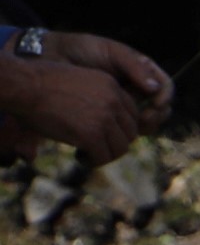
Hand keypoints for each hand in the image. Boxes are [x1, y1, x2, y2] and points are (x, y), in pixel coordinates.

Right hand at [0, 56, 143, 159]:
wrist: (23, 86)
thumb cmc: (40, 83)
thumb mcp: (78, 82)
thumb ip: (96, 97)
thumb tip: (104, 119)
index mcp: (111, 85)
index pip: (131, 114)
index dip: (119, 128)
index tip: (103, 134)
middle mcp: (113, 100)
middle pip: (130, 132)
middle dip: (114, 143)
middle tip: (95, 147)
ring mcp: (104, 118)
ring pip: (120, 148)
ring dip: (105, 155)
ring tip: (86, 153)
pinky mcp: (91, 134)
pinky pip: (103, 157)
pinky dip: (93, 161)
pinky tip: (79, 157)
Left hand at [40, 33, 169, 131]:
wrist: (53, 57)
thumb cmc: (82, 49)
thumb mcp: (110, 52)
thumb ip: (133, 67)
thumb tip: (154, 88)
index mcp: (143, 71)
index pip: (166, 87)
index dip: (164, 98)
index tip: (154, 105)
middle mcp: (139, 88)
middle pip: (162, 108)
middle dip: (156, 116)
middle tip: (143, 120)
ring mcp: (126, 103)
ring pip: (148, 121)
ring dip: (144, 128)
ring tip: (131, 128)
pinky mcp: (112, 116)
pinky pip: (127, 128)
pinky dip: (126, 133)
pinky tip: (115, 131)